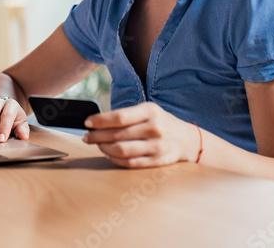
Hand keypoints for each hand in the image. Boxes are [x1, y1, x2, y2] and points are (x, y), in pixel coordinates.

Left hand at [82, 102, 196, 167]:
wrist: (186, 139)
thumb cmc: (160, 122)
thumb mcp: (148, 110)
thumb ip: (127, 115)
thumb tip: (97, 121)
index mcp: (150, 111)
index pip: (119, 117)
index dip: (100, 120)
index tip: (87, 122)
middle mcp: (154, 128)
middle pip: (117, 135)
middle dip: (97, 136)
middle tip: (87, 136)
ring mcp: (156, 146)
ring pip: (121, 150)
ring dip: (104, 148)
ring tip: (97, 145)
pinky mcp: (156, 162)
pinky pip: (130, 163)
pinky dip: (115, 160)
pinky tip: (109, 155)